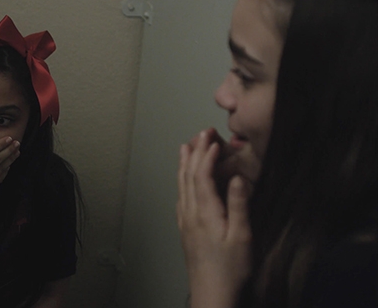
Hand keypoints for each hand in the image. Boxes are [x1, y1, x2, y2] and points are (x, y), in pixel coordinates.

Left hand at [177, 130, 252, 307]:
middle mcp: (190, 214)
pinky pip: (181, 197)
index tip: (213, 137)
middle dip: (194, 152)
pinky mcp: (185, 230)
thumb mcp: (242, 236)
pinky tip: (185, 180)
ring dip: (185, 163)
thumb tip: (236, 177)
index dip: (206, 154)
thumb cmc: (230, 269)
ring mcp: (185, 222)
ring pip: (181, 185)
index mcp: (205, 212)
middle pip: (187, 175)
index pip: (201, 174)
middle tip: (201, 133)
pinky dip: (183, 181)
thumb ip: (239, 205)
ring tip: (187, 147)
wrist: (212, 294)